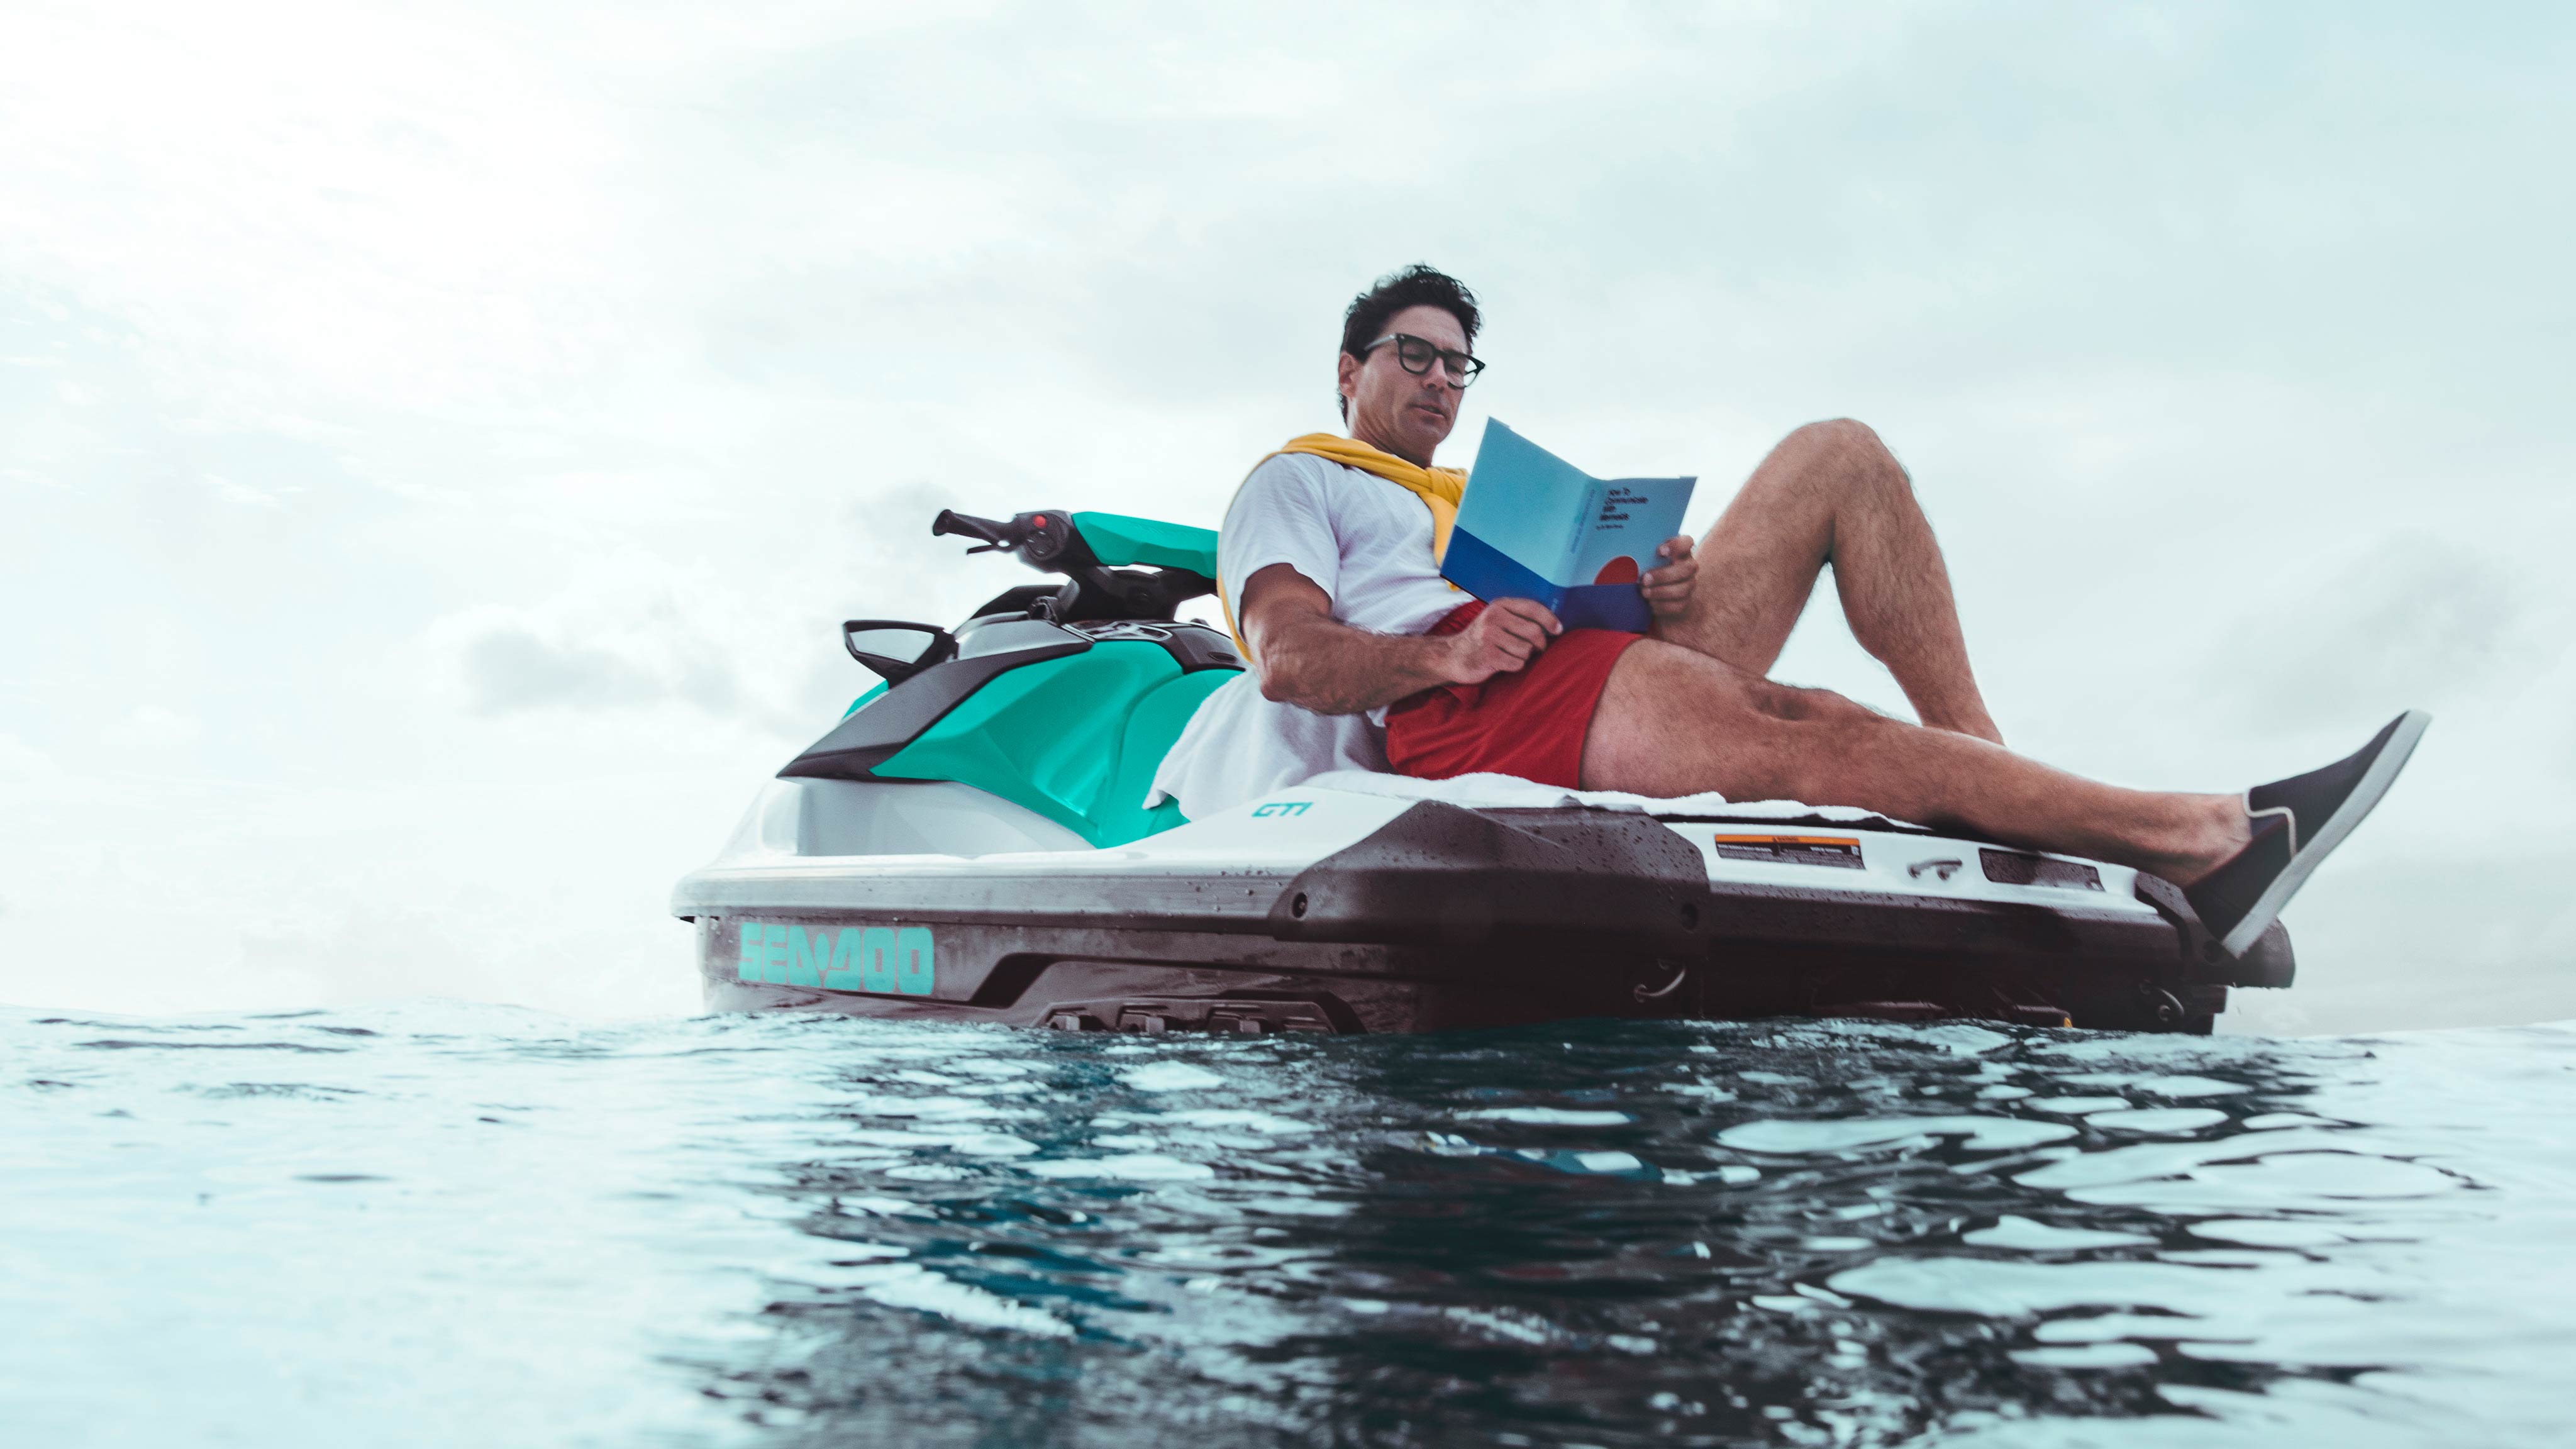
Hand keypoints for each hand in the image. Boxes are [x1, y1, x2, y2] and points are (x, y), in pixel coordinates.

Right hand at [1442, 597, 1560, 683]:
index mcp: (1499, 606)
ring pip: (1526, 650)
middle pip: (1533, 632)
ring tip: (1511, 654)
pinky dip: (1515, 666)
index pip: (1532, 608)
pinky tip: (1504, 662)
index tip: (1558, 629)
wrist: (1453, 656)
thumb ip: (1518, 617)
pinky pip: (1517, 664)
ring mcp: (1489, 637)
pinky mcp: (1488, 656)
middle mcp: (1493, 618)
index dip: (1549, 619)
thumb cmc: (1482, 638)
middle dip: (1540, 644)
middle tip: (1537, 649)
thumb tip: (1552, 624)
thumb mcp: (1496, 619)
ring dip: (1524, 656)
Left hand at [1641, 534, 1696, 622]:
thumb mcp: (1647, 557)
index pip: (1687, 542)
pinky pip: (1677, 606)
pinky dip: (1662, 606)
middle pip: (1686, 569)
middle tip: (1644, 579)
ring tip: (1644, 593)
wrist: (1658, 592)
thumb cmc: (1649, 568)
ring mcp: (1689, 585)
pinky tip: (1650, 604)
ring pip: (1682, 590)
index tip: (1659, 551)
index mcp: (1680, 551)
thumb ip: (1643, 552)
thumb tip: (1623, 550)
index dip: (1677, 546)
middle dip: (1664, 575)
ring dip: (1661, 592)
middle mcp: (1688, 567)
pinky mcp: (1684, 602)